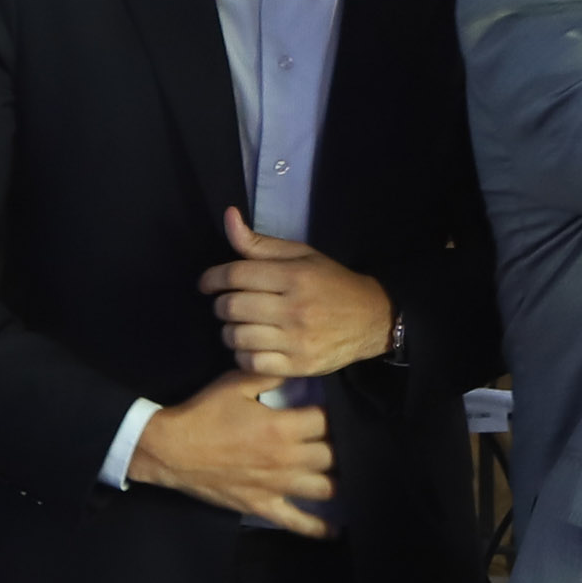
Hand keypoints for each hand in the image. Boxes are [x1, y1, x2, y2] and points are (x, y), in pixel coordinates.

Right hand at [127, 370, 335, 537]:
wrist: (168, 449)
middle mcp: (286, 459)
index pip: (328, 421)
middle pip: (333, 455)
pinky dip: (318, 528)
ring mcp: (276, 486)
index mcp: (282, 427)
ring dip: (341, 482)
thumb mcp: (237, 384)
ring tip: (351, 476)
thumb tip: (298, 364)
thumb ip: (272, 374)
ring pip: (325, 489)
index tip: (343, 411)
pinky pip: (297, 522)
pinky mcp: (262, 506)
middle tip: (348, 443)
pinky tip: (337, 530)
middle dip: (343, 448)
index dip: (338, 415)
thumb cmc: (203, 414)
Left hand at [197, 208, 394, 377]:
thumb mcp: (302, 256)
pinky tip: (254, 345)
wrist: (373, 320)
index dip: (212, 278)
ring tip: (242, 325)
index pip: (236, 274)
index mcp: (295, 276)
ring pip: (236, 337)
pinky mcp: (298, 366)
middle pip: (231, 307)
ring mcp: (296, 341)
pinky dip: (243, 354)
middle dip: (221, 304)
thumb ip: (260, 243)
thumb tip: (229, 217)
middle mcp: (295, 309)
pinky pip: (249, 362)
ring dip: (230, 331)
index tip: (207, 284)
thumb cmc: (333, 283)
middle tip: (229, 304)